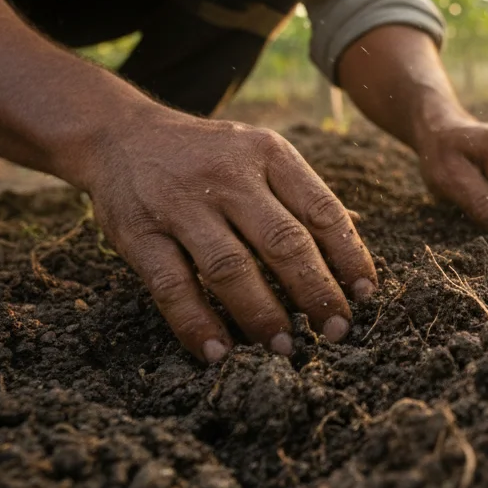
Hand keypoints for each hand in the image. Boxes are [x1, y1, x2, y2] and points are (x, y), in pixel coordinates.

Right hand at [68, 107, 374, 362]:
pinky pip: (171, 287)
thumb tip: (357, 230)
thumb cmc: (210, 156)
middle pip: (283, 241)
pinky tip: (219, 352)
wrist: (121, 135)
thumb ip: (302, 194)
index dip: (349, 256)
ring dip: (262, 314)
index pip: (321, 210)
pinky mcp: (138, 233)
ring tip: (286, 348)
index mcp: (268, 155)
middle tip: (336, 331)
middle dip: (315, 292)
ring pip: (230, 267)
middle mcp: (228, 175)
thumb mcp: (260, 156)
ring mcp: (180, 204)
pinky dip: (196, 324)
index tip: (366, 295)